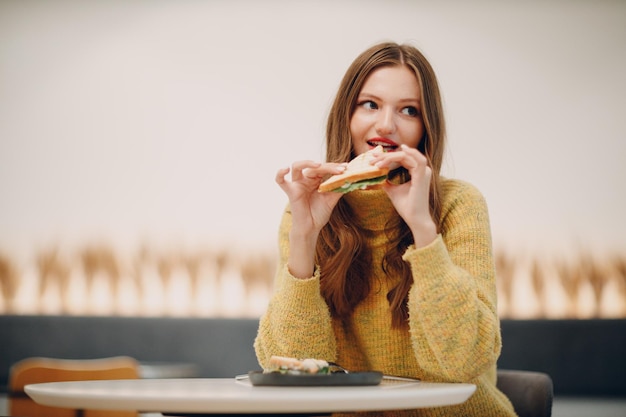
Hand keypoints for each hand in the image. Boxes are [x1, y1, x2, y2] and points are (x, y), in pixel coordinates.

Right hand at [276, 160, 345, 277]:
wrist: (311, 228)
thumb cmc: (319, 213)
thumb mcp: (332, 199)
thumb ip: (338, 188)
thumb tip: (350, 177)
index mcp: (316, 180)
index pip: (324, 168)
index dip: (334, 167)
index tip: (346, 167)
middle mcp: (306, 179)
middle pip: (315, 167)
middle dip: (328, 167)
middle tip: (340, 170)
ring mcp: (297, 184)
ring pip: (297, 166)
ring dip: (307, 163)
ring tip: (318, 165)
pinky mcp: (291, 191)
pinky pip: (280, 181)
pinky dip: (280, 174)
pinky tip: (285, 169)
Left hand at [372, 144, 436, 246]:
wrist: (415, 219)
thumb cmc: (407, 206)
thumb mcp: (393, 191)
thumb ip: (387, 182)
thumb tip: (376, 176)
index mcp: (416, 172)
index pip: (401, 159)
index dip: (387, 156)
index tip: (373, 156)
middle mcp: (422, 170)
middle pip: (402, 156)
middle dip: (385, 155)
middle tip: (371, 157)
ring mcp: (423, 172)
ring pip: (406, 156)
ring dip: (391, 156)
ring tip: (377, 160)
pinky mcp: (423, 176)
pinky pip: (417, 160)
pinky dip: (408, 154)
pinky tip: (400, 150)